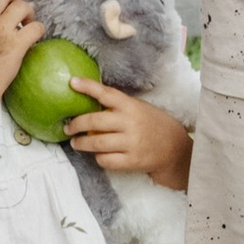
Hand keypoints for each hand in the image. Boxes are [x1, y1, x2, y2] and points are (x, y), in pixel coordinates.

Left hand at [66, 85, 192, 193]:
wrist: (175, 149)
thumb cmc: (152, 125)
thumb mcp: (139, 108)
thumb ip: (118, 106)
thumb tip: (88, 103)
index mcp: (131, 106)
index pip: (106, 93)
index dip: (88, 87)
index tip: (72, 82)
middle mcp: (130, 123)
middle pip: (94, 121)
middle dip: (76, 124)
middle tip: (68, 127)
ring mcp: (131, 143)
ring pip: (96, 143)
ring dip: (81, 144)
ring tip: (76, 143)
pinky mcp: (132, 161)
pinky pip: (105, 160)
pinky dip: (98, 157)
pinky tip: (98, 155)